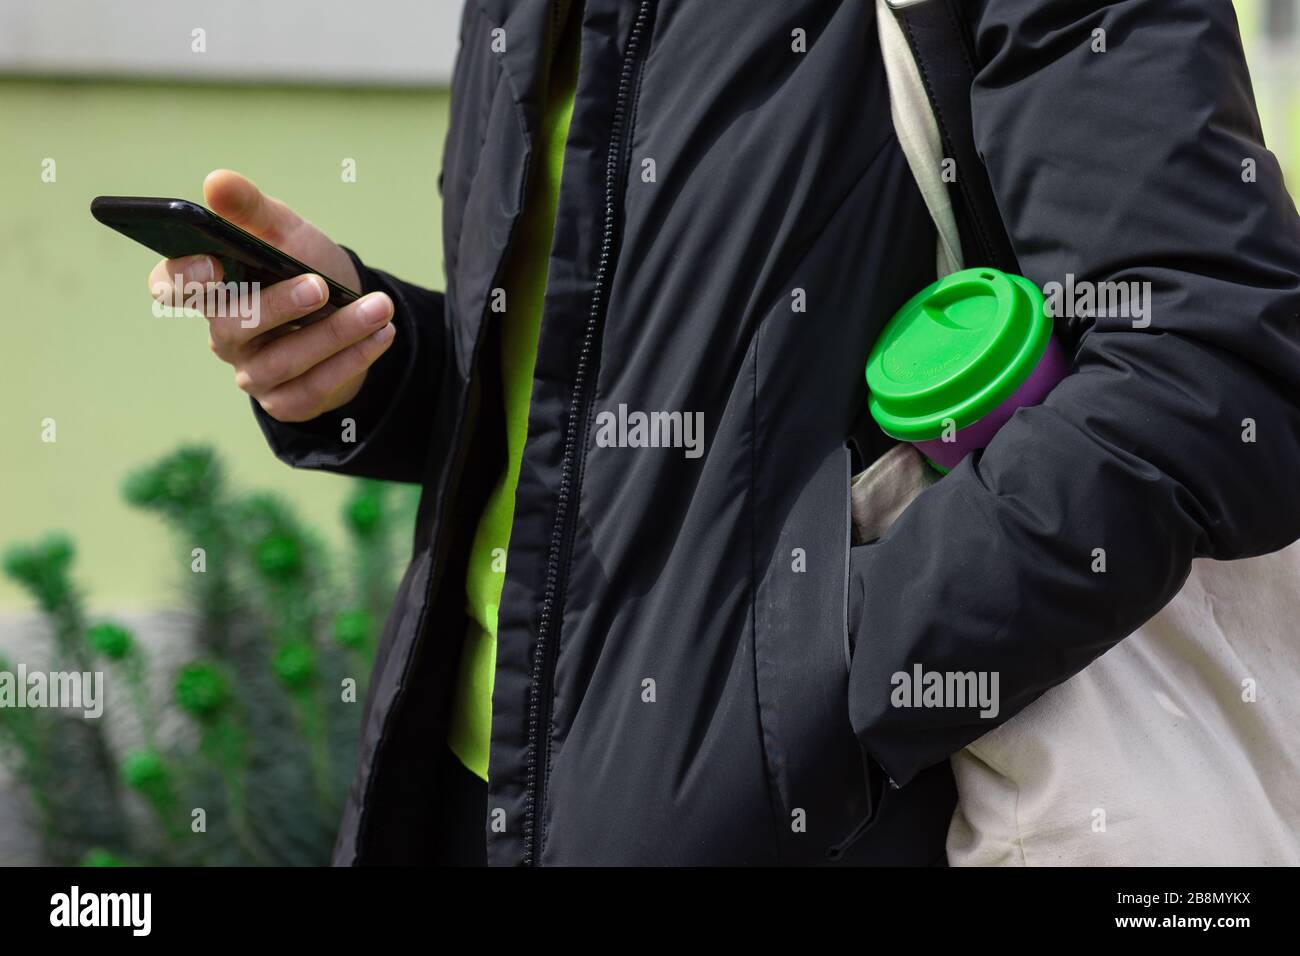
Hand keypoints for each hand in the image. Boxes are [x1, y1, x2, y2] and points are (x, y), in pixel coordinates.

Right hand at [148, 169, 395, 422]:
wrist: (350, 309)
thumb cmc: (303, 265)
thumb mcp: (283, 229)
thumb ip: (250, 207)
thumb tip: (216, 181)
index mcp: (210, 286)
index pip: (171, 286)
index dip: (183, 279)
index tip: (212, 264)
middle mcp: (224, 332)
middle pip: (233, 325)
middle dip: (278, 305)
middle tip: (319, 285)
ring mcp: (252, 372)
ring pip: (283, 360)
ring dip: (335, 333)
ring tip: (378, 308)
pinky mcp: (285, 401)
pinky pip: (312, 388)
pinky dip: (351, 361)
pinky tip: (380, 335)